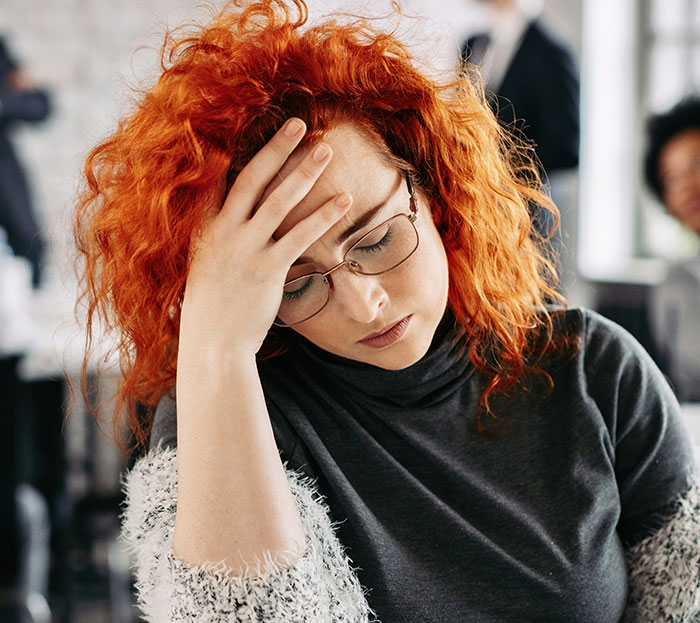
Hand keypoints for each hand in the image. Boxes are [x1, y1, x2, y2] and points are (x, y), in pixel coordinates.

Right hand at [180, 118, 351, 358]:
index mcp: (204, 228)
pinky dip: (323, 215)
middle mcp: (223, 232)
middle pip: (252, 178)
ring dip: (305, 171)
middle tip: (298, 122)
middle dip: (276, 147)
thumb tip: (234, 223)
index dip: (239, 150)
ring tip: (326, 148)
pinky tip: (345, 201)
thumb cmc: (211, 308)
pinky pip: (300, 235)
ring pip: (279, 200)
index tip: (254, 124)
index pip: (219, 179)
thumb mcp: (205, 265)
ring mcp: (245, 249)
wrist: (212, 344)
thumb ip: (218, 239)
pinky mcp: (268, 269)